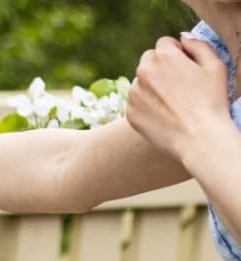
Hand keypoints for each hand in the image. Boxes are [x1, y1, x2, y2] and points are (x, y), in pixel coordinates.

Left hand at [128, 35, 232, 161]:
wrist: (199, 137)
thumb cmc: (212, 101)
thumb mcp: (215, 66)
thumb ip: (198, 45)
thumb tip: (182, 38)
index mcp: (164, 57)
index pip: (164, 44)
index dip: (177, 53)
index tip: (187, 67)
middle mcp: (143, 72)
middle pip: (149, 61)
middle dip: (161, 67)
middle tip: (179, 84)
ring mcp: (134, 94)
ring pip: (141, 82)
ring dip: (153, 86)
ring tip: (174, 102)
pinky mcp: (130, 113)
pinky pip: (137, 103)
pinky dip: (147, 106)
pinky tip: (165, 114)